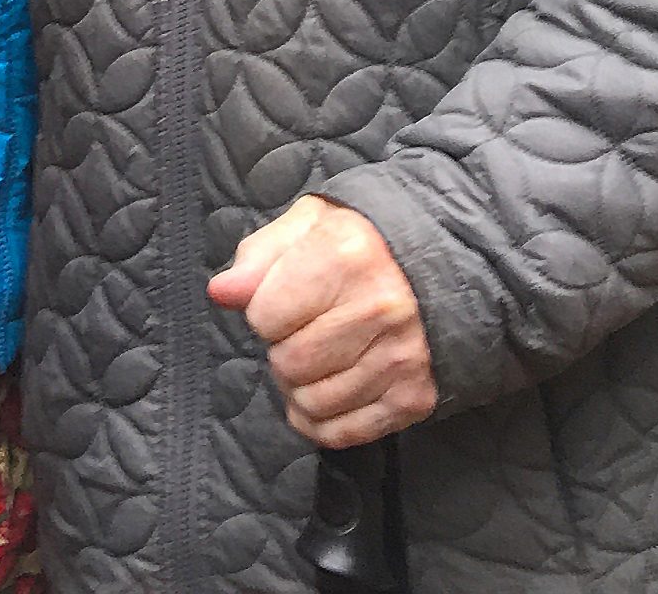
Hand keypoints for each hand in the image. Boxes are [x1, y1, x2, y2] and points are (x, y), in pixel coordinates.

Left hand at [207, 195, 436, 448]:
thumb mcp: (306, 225)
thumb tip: (221, 294)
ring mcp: (401, 357)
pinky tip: (325, 393)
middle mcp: (379, 307)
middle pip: (290, 364)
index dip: (263, 311)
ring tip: (315, 359)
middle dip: (281, 351)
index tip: (283, 301)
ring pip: (314, 403)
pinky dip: (322, 422)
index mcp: (345, 254)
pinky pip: (345, 432)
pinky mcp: (414, 397)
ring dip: (300, 388)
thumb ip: (258, 257)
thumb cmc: (357, 243)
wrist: (435, 268)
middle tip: (299, 333)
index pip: (265, 315)